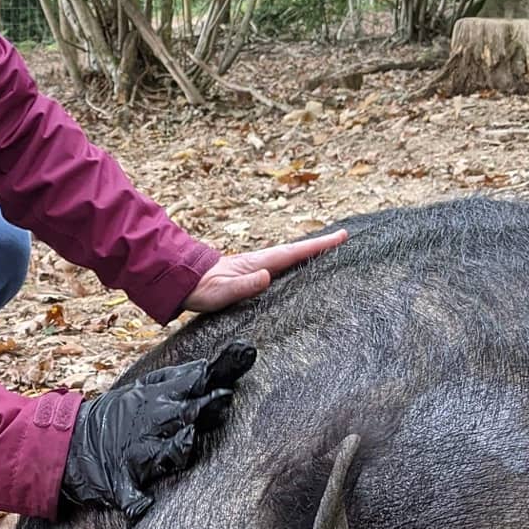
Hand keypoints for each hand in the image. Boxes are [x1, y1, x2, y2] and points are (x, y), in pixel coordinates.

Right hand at [61, 340, 256, 521]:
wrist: (70, 443)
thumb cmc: (115, 417)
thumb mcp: (140, 390)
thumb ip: (175, 378)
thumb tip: (206, 366)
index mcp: (157, 400)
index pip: (196, 381)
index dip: (222, 369)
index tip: (246, 352)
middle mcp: (151, 424)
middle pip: (186, 414)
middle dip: (205, 406)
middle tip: (226, 395)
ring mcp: (137, 454)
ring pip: (164, 453)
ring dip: (176, 446)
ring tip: (188, 437)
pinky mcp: (122, 482)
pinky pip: (131, 496)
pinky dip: (136, 502)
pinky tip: (144, 507)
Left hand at [183, 230, 346, 312]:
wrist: (184, 284)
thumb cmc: (203, 290)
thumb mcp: (223, 291)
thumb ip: (244, 285)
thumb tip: (267, 276)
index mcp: (259, 263)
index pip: (294, 253)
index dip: (318, 246)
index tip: (341, 237)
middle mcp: (261, 263)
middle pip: (297, 252)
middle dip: (320, 246)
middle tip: (345, 239)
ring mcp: (257, 268)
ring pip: (289, 260)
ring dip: (309, 255)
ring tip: (330, 252)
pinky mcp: (252, 277)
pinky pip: (281, 269)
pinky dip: (296, 265)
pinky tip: (300, 271)